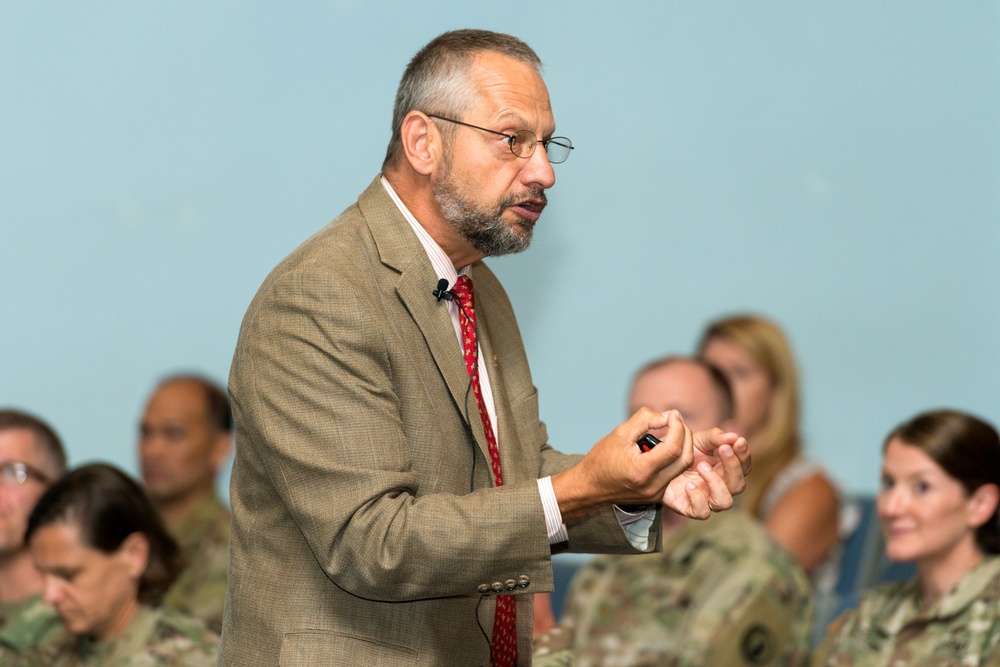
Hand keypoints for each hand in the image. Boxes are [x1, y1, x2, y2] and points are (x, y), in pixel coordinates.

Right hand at [551, 408, 695, 519]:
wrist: (588, 487)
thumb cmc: (601, 459)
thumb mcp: (619, 433)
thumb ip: (644, 420)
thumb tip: (667, 416)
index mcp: (642, 471)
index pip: (673, 448)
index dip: (677, 427)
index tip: (671, 415)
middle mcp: (652, 486)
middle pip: (685, 459)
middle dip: (685, 436)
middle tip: (677, 421)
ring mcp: (656, 493)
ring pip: (681, 467)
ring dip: (681, 446)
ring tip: (671, 431)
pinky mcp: (656, 495)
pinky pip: (673, 474)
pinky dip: (673, 458)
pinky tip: (663, 446)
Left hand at [662, 429, 749, 518]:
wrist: (657, 463)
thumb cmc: (682, 452)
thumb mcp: (698, 439)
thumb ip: (715, 438)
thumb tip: (734, 436)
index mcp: (725, 469)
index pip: (744, 467)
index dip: (744, 455)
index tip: (738, 441)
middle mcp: (719, 486)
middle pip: (738, 485)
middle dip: (733, 466)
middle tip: (723, 449)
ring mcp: (706, 499)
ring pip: (725, 502)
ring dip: (716, 483)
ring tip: (701, 466)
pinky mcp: (690, 508)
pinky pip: (702, 512)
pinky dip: (698, 499)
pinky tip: (689, 484)